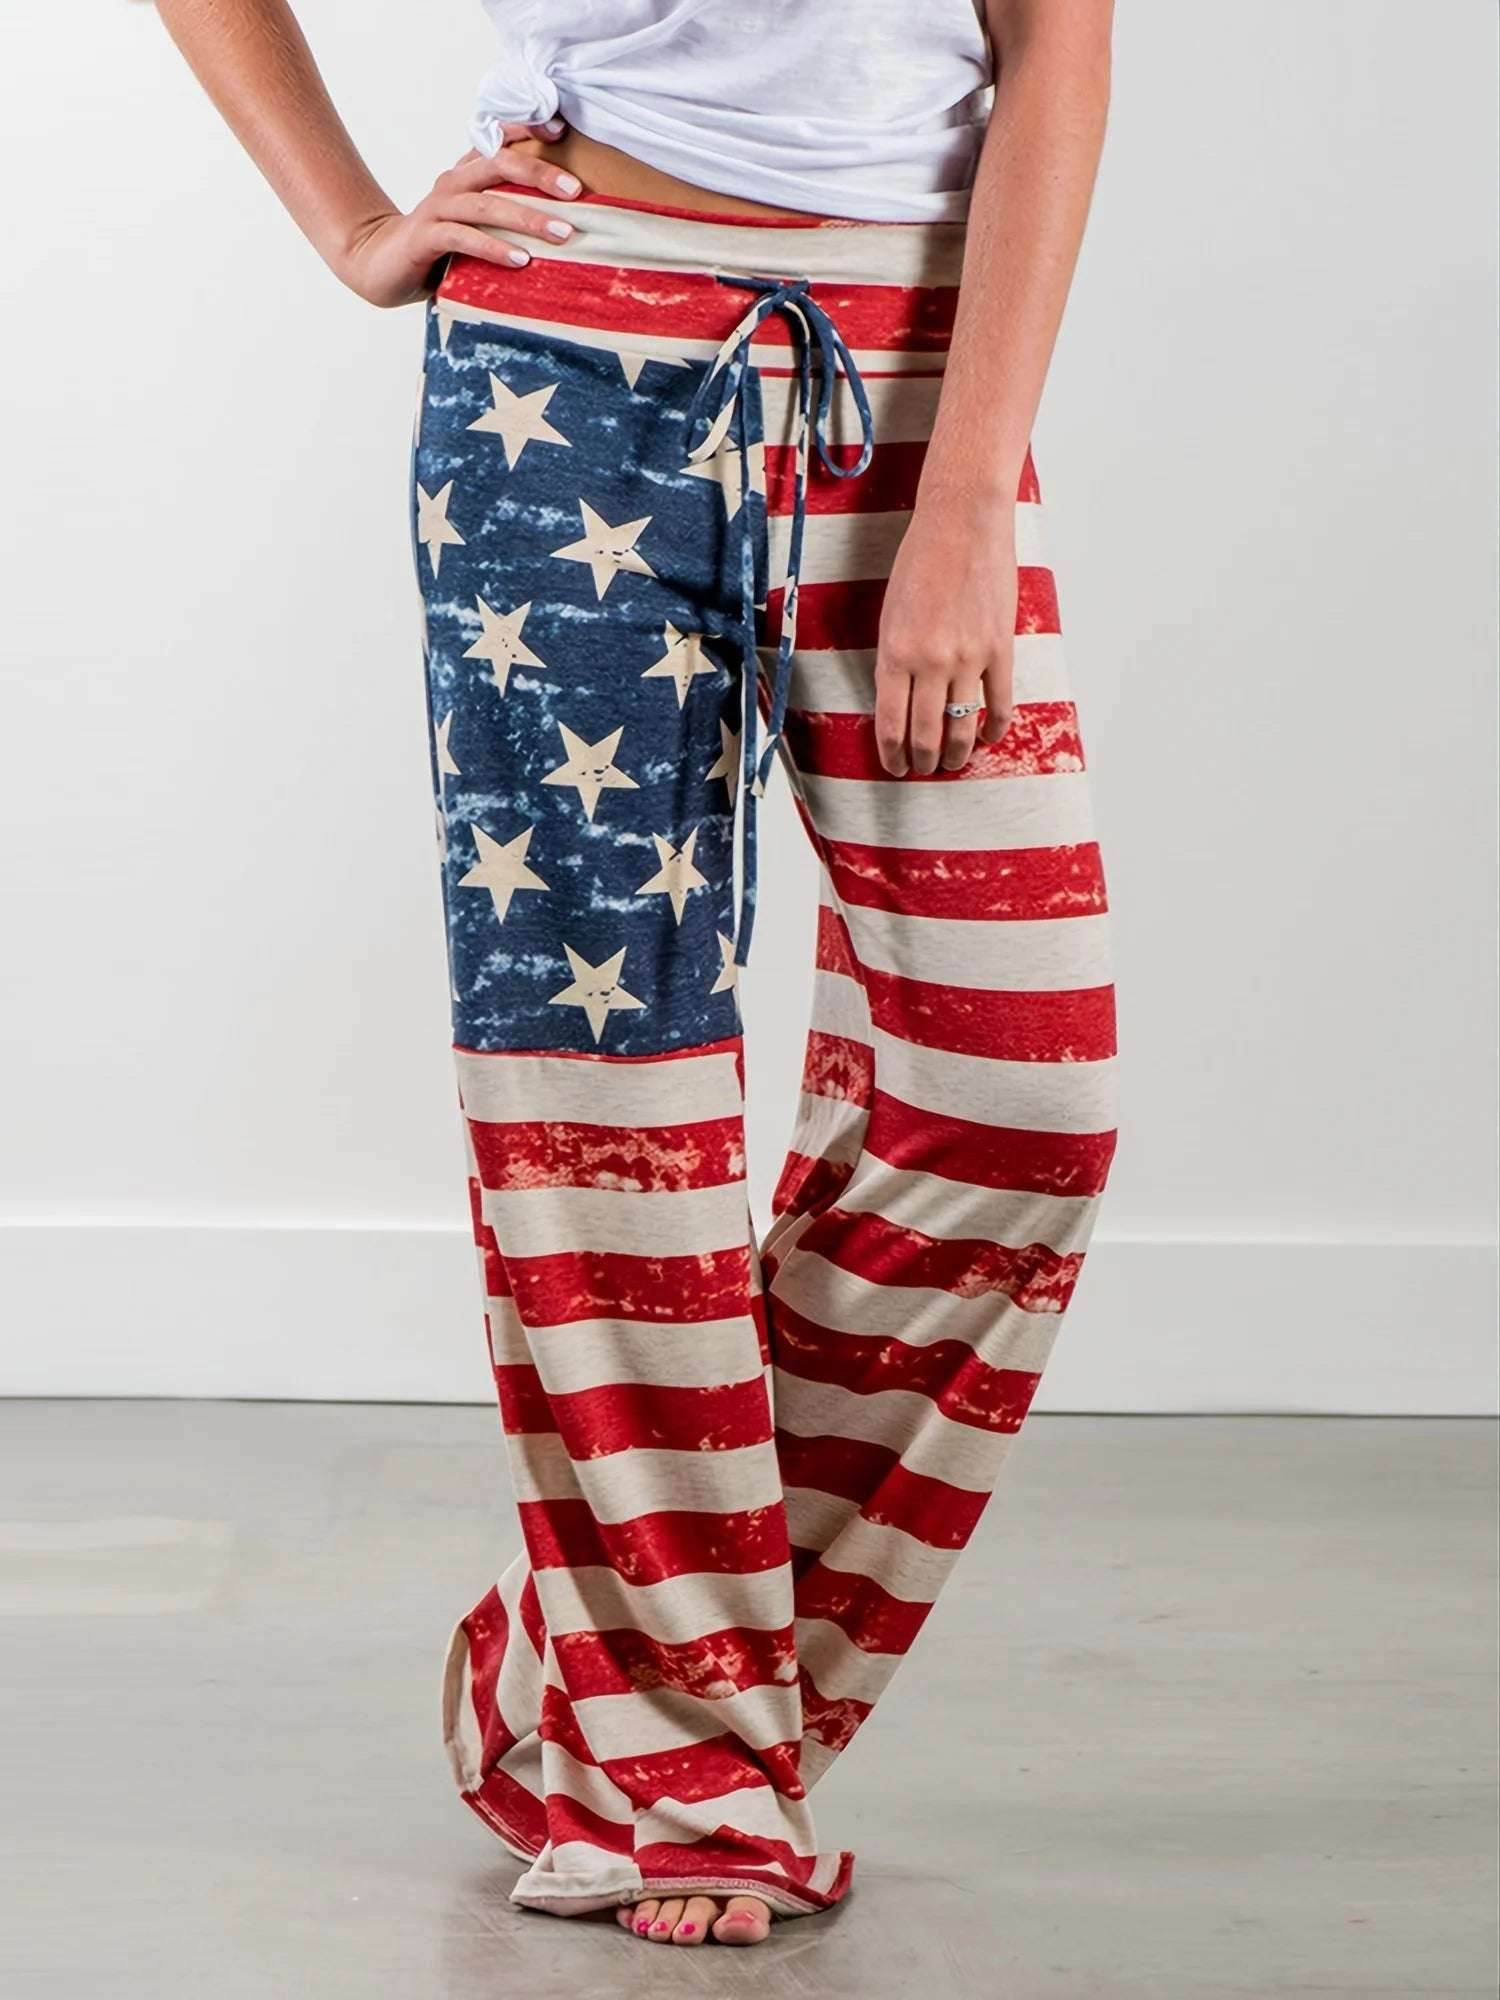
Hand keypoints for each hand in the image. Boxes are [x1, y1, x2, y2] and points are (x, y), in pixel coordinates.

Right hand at [333, 126, 584, 307]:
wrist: (382, 265)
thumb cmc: (440, 248)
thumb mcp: (478, 226)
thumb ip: (508, 216)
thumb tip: (565, 223)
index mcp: (466, 173)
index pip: (498, 139)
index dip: (527, 128)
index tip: (561, 130)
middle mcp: (453, 182)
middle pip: (499, 164)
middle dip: (540, 174)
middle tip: (576, 191)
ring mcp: (438, 208)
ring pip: (486, 204)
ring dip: (527, 217)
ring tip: (562, 233)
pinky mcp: (426, 236)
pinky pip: (463, 237)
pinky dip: (494, 247)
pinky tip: (521, 259)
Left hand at [874, 492, 1017, 775]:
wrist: (962, 522)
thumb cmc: (920, 560)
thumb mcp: (890, 613)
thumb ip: (894, 659)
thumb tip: (900, 701)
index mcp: (895, 653)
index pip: (891, 723)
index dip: (892, 754)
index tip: (895, 767)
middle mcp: (930, 662)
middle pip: (926, 733)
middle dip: (923, 760)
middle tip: (923, 769)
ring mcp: (968, 658)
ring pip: (962, 726)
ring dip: (956, 753)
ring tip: (952, 762)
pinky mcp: (1000, 648)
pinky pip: (1000, 703)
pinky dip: (993, 727)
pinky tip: (986, 736)